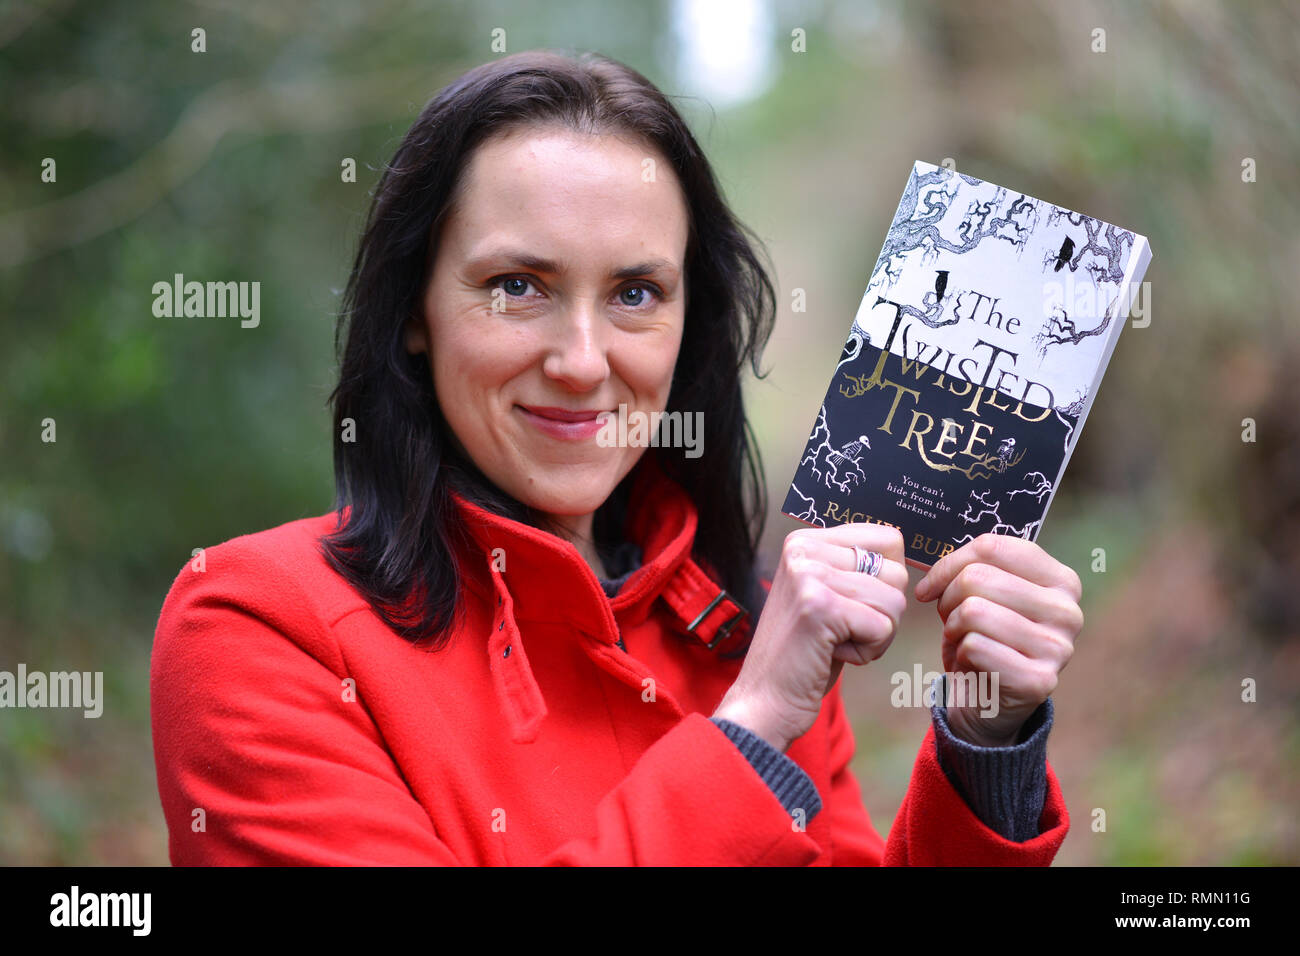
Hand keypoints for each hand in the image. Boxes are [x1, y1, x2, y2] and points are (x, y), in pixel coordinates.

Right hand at [713, 524, 907, 751]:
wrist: (764, 702)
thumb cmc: (804, 654)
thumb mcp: (826, 596)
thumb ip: (854, 569)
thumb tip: (900, 551)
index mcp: (805, 541)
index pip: (888, 540)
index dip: (885, 584)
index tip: (848, 608)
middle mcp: (803, 549)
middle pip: (896, 573)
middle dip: (882, 614)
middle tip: (840, 632)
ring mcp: (809, 575)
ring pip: (894, 601)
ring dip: (875, 635)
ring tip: (834, 644)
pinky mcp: (819, 606)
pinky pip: (882, 627)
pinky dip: (867, 652)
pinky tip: (831, 655)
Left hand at [914, 533, 1081, 746]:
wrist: (989, 702)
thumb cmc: (983, 637)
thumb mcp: (983, 594)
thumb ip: (973, 566)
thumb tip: (932, 565)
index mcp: (1060, 579)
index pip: (991, 546)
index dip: (949, 564)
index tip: (931, 587)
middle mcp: (1068, 611)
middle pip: (977, 577)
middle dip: (948, 600)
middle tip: (953, 621)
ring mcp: (1059, 647)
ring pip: (973, 611)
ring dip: (953, 629)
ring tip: (965, 642)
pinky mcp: (1039, 681)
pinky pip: (974, 646)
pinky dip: (960, 655)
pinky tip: (973, 666)